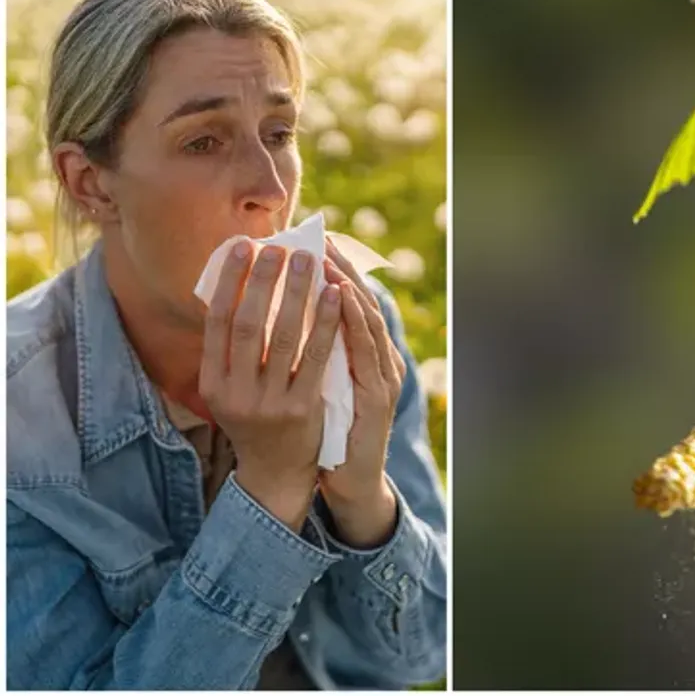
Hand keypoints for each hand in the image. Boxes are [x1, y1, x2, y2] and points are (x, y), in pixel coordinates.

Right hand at [200, 240, 343, 531]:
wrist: (276, 472)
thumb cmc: (255, 417)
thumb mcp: (230, 388)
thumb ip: (230, 349)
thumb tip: (235, 285)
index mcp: (212, 382)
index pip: (217, 322)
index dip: (229, 282)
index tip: (242, 247)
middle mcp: (235, 392)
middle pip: (248, 325)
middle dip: (262, 282)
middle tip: (277, 247)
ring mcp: (269, 402)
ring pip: (284, 337)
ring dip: (297, 294)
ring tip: (308, 261)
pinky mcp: (303, 408)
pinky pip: (317, 357)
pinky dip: (327, 322)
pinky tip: (335, 295)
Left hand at [316, 239, 406, 547]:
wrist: (355, 480)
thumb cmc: (333, 432)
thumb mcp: (325, 387)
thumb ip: (317, 356)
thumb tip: (285, 318)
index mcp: (369, 357)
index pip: (353, 303)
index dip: (338, 271)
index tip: (316, 241)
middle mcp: (382, 360)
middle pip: (363, 302)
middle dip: (342, 268)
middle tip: (321, 236)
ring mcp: (384, 376)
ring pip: (367, 319)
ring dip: (347, 284)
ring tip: (327, 255)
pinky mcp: (380, 395)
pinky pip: (366, 349)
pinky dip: (354, 318)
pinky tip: (340, 294)